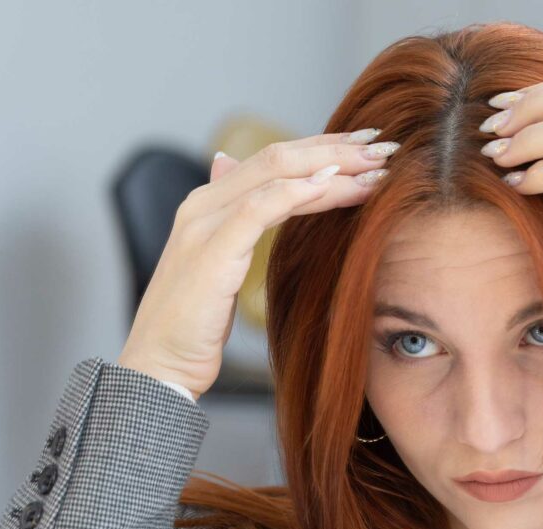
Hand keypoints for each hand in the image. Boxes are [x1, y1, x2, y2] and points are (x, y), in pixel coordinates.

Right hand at [117, 130, 395, 399]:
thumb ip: (231, 219)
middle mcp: (203, 204)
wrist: (158, 366)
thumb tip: (228, 167)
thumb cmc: (194, 326)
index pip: (274, 160)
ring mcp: (204, 224)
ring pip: (276, 175)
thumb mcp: (219, 266)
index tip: (369, 148)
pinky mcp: (211, 251)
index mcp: (207, 204)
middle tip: (384, 148)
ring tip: (376, 168)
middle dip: (337, 150)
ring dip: (332, 167)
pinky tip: (336, 187)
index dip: (323, 148)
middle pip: (279, 157)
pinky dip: (301, 193)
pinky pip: (262, 208)